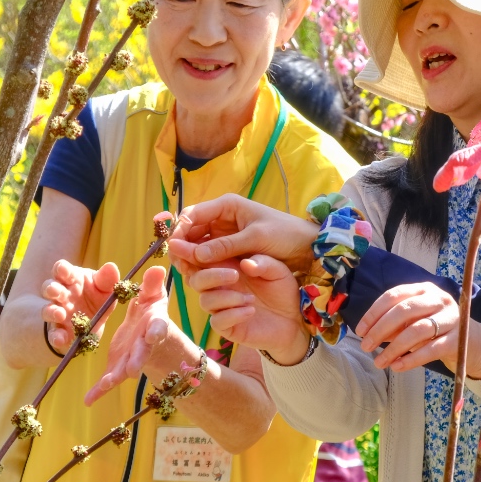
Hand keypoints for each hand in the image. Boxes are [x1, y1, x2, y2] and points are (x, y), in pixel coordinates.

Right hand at [40, 259, 120, 353]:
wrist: (95, 322)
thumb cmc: (98, 297)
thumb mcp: (106, 288)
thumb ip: (108, 279)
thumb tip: (111, 266)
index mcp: (71, 279)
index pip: (61, 269)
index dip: (61, 269)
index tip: (65, 271)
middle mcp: (61, 294)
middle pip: (50, 288)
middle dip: (51, 289)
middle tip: (57, 291)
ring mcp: (57, 313)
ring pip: (48, 310)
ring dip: (52, 311)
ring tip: (60, 314)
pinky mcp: (58, 331)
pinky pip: (53, 334)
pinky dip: (56, 336)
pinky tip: (60, 339)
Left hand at [85, 265, 198, 404]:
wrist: (149, 333)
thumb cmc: (152, 311)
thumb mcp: (153, 296)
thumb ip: (153, 285)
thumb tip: (157, 267)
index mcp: (154, 325)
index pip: (157, 328)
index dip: (155, 332)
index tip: (152, 336)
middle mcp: (144, 344)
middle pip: (142, 353)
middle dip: (137, 360)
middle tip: (132, 369)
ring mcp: (131, 358)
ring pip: (124, 369)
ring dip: (116, 377)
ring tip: (107, 384)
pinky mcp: (118, 366)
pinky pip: (108, 379)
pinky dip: (99, 391)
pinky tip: (88, 400)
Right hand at [169, 194, 320, 272]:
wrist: (307, 247)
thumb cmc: (285, 235)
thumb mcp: (255, 238)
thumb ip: (225, 246)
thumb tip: (194, 253)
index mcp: (226, 206)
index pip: (192, 215)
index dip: (179, 231)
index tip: (173, 250)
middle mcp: (221, 219)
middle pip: (190, 231)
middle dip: (182, 247)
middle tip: (180, 265)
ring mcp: (224, 235)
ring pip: (197, 245)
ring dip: (191, 257)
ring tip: (189, 272)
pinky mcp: (230, 251)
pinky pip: (209, 256)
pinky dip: (203, 264)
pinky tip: (201, 275)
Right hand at [185, 255, 311, 364]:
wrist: (293, 319)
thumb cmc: (282, 290)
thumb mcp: (278, 271)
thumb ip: (263, 263)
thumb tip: (244, 264)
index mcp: (227, 268)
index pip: (203, 260)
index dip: (193, 254)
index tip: (189, 249)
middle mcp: (220, 287)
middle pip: (196, 280)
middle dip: (210, 276)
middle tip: (235, 275)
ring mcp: (222, 307)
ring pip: (205, 301)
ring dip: (227, 297)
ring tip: (251, 298)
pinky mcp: (228, 326)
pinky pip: (217, 321)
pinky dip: (232, 314)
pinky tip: (251, 311)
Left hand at [355, 283, 480, 377]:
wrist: (472, 341)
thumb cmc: (435, 327)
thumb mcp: (414, 320)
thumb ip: (394, 324)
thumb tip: (368, 334)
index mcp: (424, 289)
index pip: (394, 295)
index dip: (374, 313)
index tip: (360, 330)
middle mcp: (438, 299)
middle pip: (404, 310)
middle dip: (380, 329)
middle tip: (365, 346)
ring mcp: (450, 318)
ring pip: (417, 330)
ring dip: (394, 348)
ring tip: (379, 362)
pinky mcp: (458, 339)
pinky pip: (431, 350)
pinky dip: (411, 359)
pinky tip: (397, 366)